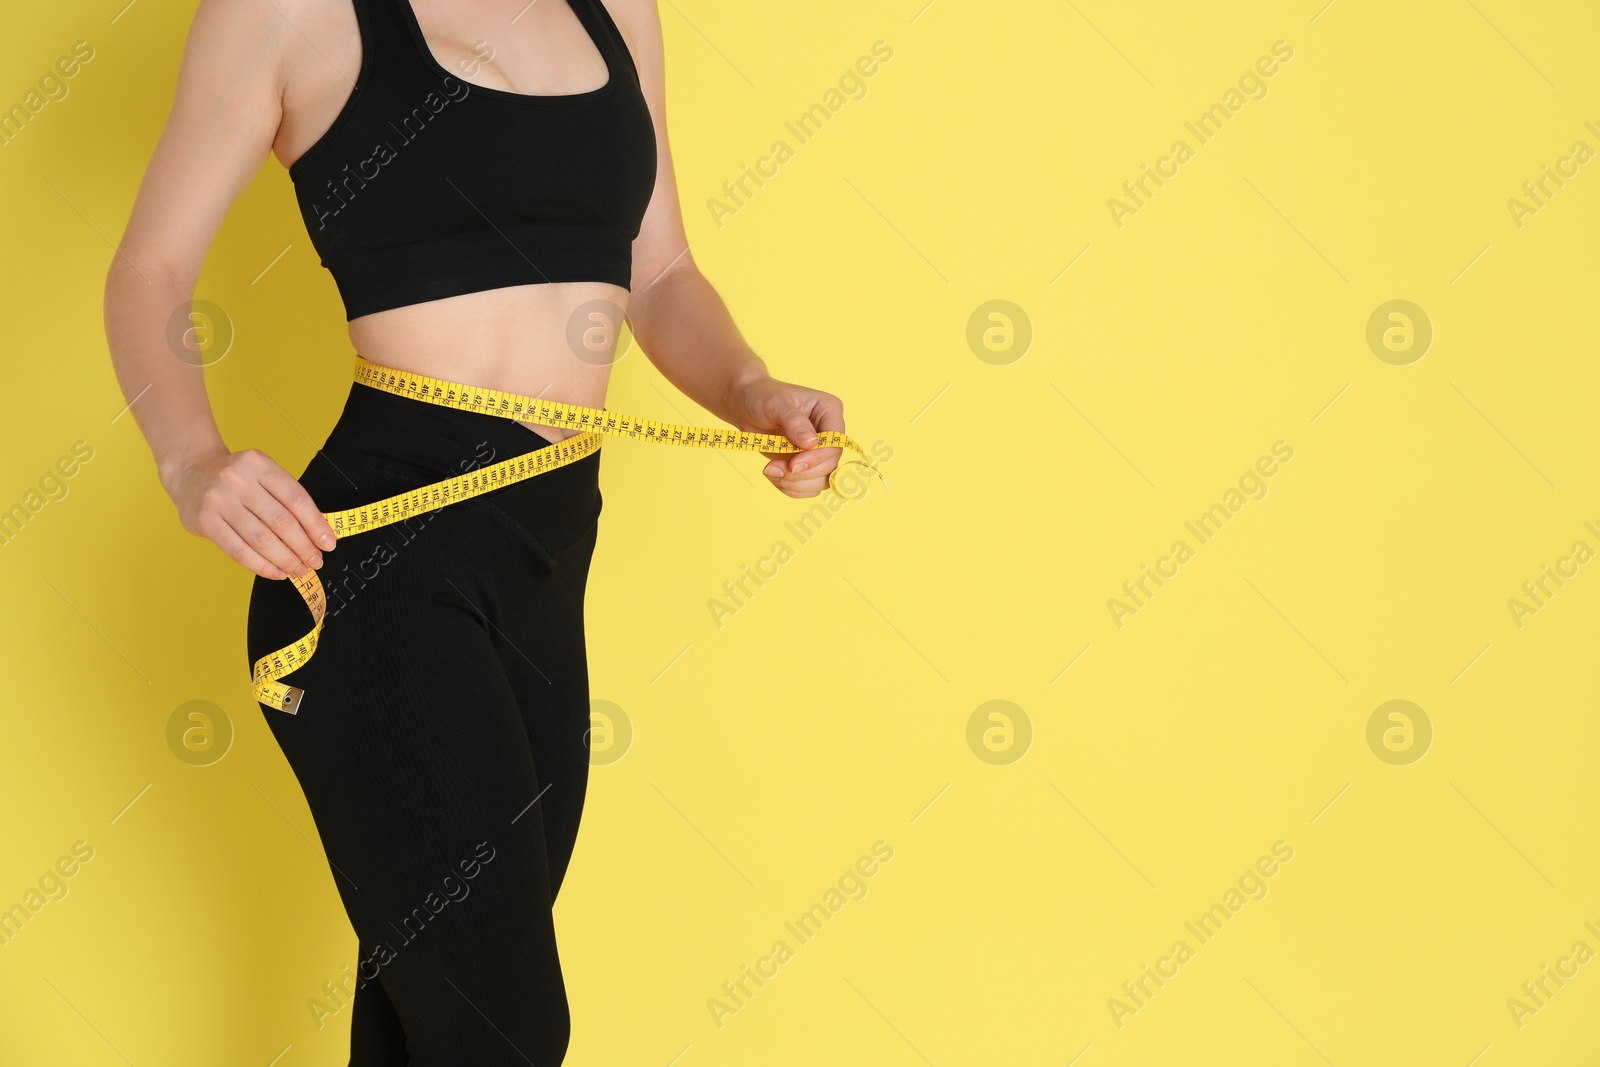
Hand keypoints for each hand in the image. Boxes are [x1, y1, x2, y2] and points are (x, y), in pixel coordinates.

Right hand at [162, 448, 336, 579]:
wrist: (191, 471)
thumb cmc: (238, 478)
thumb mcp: (264, 475)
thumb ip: (288, 499)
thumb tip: (320, 534)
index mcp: (258, 463)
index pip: (295, 498)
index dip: (315, 524)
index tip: (329, 543)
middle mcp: (237, 479)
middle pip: (280, 521)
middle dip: (303, 546)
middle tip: (316, 561)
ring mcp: (217, 500)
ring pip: (260, 539)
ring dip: (285, 560)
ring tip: (298, 570)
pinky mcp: (204, 520)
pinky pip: (238, 551)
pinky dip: (261, 565)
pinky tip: (276, 572)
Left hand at [732, 376, 844, 497]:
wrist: (746, 407)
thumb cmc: (762, 397)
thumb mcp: (775, 404)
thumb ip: (794, 421)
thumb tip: (811, 442)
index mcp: (829, 410)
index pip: (836, 441)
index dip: (818, 457)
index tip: (793, 465)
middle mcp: (829, 432)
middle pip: (830, 465)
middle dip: (801, 473)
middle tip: (772, 468)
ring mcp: (820, 451)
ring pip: (821, 480)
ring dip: (795, 484)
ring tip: (770, 471)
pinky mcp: (807, 464)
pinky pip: (808, 487)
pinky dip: (790, 487)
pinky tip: (773, 475)